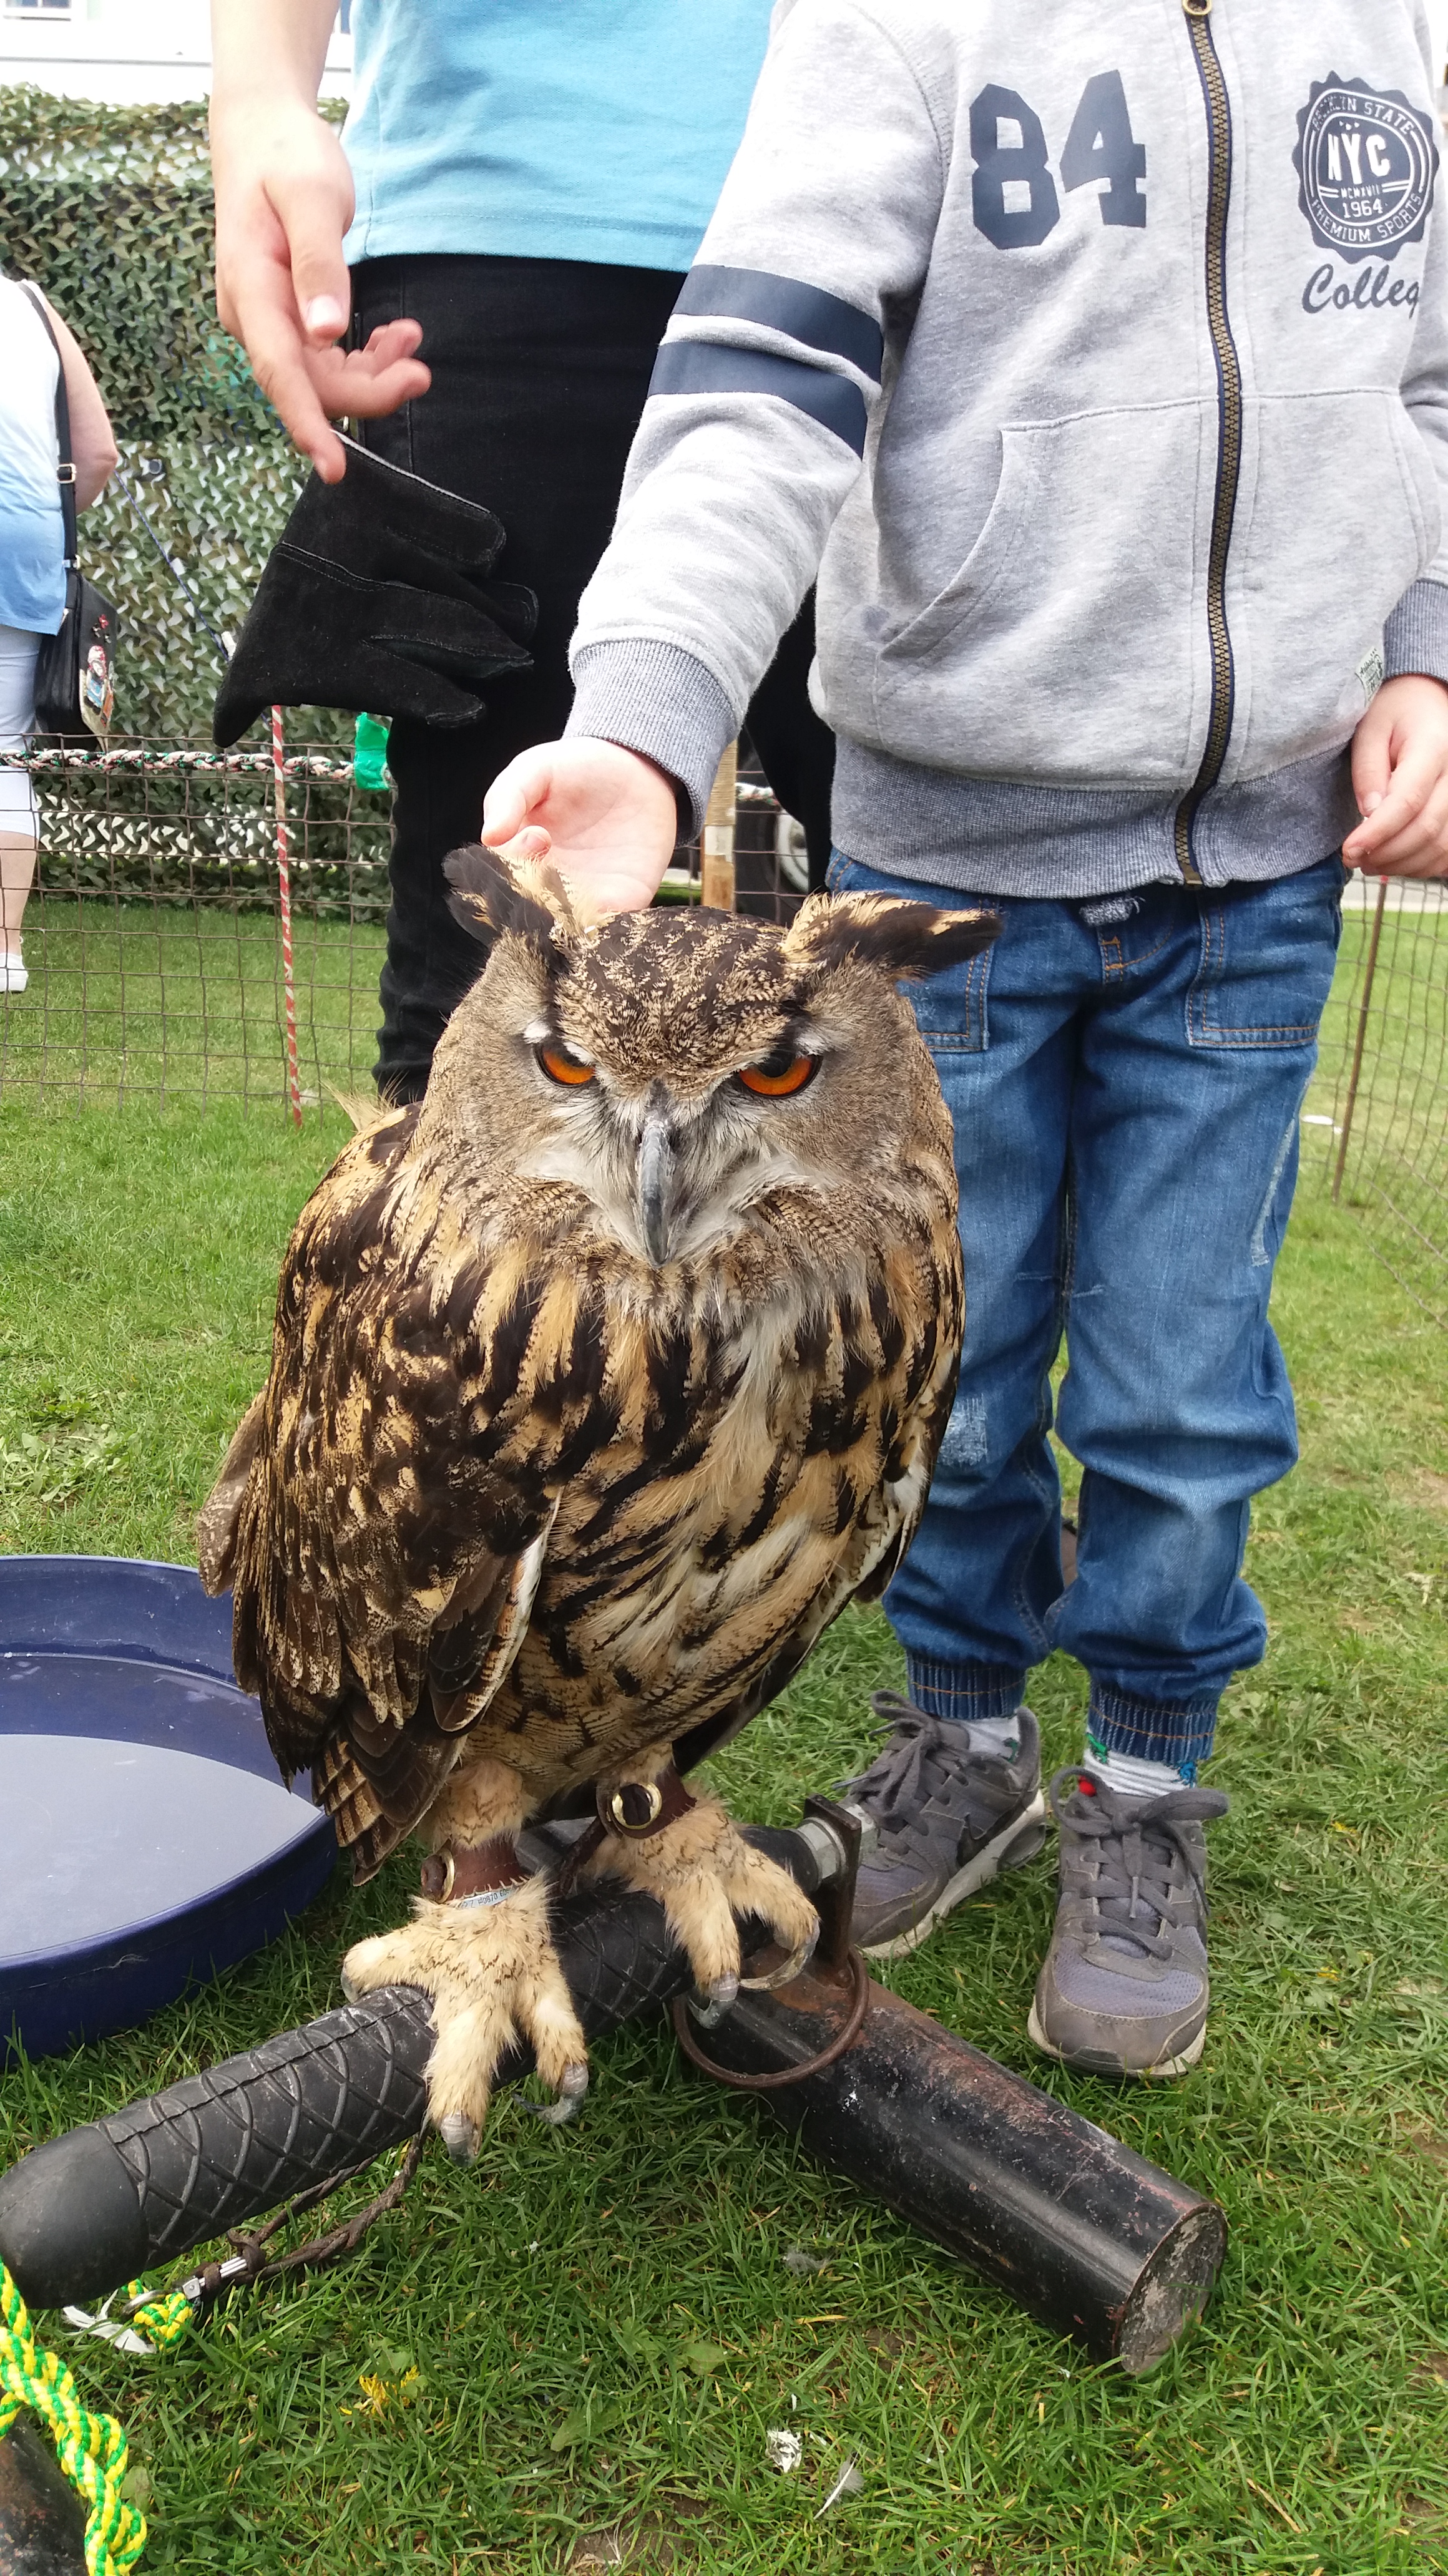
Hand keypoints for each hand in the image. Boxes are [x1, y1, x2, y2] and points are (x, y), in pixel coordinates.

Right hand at [211, 94, 429, 479]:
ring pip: (323, 375)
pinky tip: (397, 338)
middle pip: (310, 383)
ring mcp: (269, 319)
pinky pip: (327, 358)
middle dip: (367, 390)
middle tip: (421, 371)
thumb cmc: (285, 156)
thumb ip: (319, 263)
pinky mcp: (288, 317)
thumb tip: (326, 332)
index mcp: (250, 288)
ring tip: (412, 342)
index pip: (278, 372)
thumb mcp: (310, 198)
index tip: (334, 468)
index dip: (307, 423)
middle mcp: (254, 315)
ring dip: (373, 372)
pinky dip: (366, 356)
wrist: (261, 131)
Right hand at [481, 740, 678, 914]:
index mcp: (518, 858)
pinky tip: (610, 908)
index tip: (538, 835)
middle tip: (562, 866)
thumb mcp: (536, 769)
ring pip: (567, 929)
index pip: (501, 878)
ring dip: (570, 922)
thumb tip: (489, 836)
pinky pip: (611, 929)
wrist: (636, 768)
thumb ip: (509, 796)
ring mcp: (585, 899)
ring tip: (584, 895)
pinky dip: (608, 929)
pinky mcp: (623, 903)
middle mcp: (547, 886)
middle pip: (530, 911)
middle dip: (540, 898)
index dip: (515, 864)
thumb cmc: (577, 768)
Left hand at [1344, 673, 1447, 876]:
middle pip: (1425, 830)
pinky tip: (1396, 861)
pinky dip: (1422, 865)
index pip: (1407, 802)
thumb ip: (1368, 770)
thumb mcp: (1370, 730)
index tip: (1349, 849)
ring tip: (1369, 862)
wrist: (1428, 702)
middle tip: (1352, 859)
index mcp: (1433, 748)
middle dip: (1385, 854)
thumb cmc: (1396, 713)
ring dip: (1402, 865)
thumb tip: (1370, 813)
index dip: (1376, 833)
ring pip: (1441, 846)